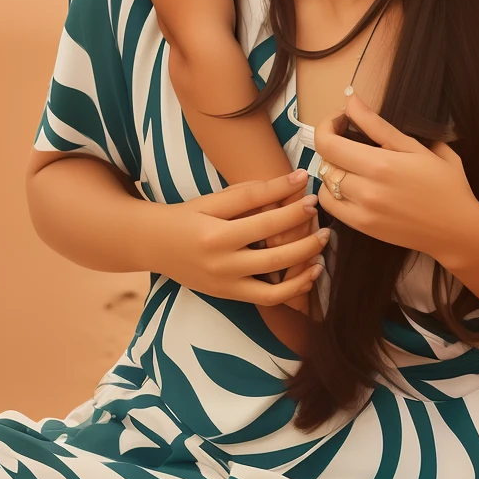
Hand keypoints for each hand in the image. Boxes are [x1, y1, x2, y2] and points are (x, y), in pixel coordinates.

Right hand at [155, 170, 328, 305]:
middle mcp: (221, 264)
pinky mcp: (229, 296)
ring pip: (275, 283)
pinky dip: (292, 290)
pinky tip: (308, 274)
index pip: (263, 220)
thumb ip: (252, 192)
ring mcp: (225, 284)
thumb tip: (294, 179)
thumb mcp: (213, 199)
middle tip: (325, 226)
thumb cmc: (186, 216)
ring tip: (322, 250)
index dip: (292, 208)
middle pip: (274, 255)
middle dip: (305, 240)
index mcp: (216, 234)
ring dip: (303, 267)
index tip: (312, 194)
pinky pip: (267, 299)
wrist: (153, 245)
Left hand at [314, 95, 478, 268]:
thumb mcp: (415, 147)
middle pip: (325, 161)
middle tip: (348, 135)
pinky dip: (332, 191)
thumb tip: (350, 100)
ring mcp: (363, 212)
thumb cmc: (445, 184)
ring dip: (332, 167)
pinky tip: (350, 183)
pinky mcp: (363, 228)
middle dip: (332, 142)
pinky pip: (330, 206)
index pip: (328, 143)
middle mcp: (366, 190)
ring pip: (325, 182)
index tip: (341, 118)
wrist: (458, 229)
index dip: (327, 125)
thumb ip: (377, 124)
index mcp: (381, 165)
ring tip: (351, 161)